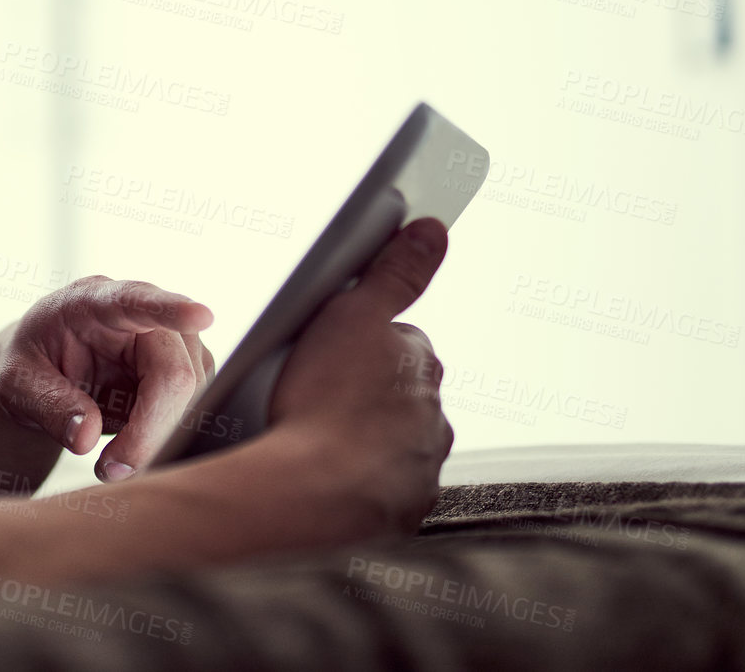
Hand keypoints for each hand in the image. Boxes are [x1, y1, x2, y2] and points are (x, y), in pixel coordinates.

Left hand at [0, 277, 215, 481]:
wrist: (46, 370)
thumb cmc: (32, 365)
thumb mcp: (16, 384)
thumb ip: (47, 405)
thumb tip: (86, 437)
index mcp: (94, 302)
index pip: (135, 300)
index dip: (169, 309)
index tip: (201, 316)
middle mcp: (142, 316)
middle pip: (174, 371)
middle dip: (150, 430)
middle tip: (110, 470)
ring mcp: (171, 341)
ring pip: (192, 395)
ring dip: (157, 438)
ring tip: (111, 461)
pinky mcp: (187, 368)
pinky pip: (193, 407)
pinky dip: (164, 437)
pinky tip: (131, 445)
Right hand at [267, 217, 454, 531]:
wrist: (313, 496)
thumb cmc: (327, 404)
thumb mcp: (353, 313)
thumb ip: (395, 271)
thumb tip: (432, 231)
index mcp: (422, 366)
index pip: (396, 339)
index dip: (355, 341)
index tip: (324, 352)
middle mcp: (433, 418)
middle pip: (394, 392)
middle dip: (361, 390)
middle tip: (311, 395)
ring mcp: (419, 468)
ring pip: (389, 443)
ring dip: (360, 439)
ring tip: (311, 440)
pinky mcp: (402, 513)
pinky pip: (379, 489)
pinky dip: (357, 483)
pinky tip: (322, 478)